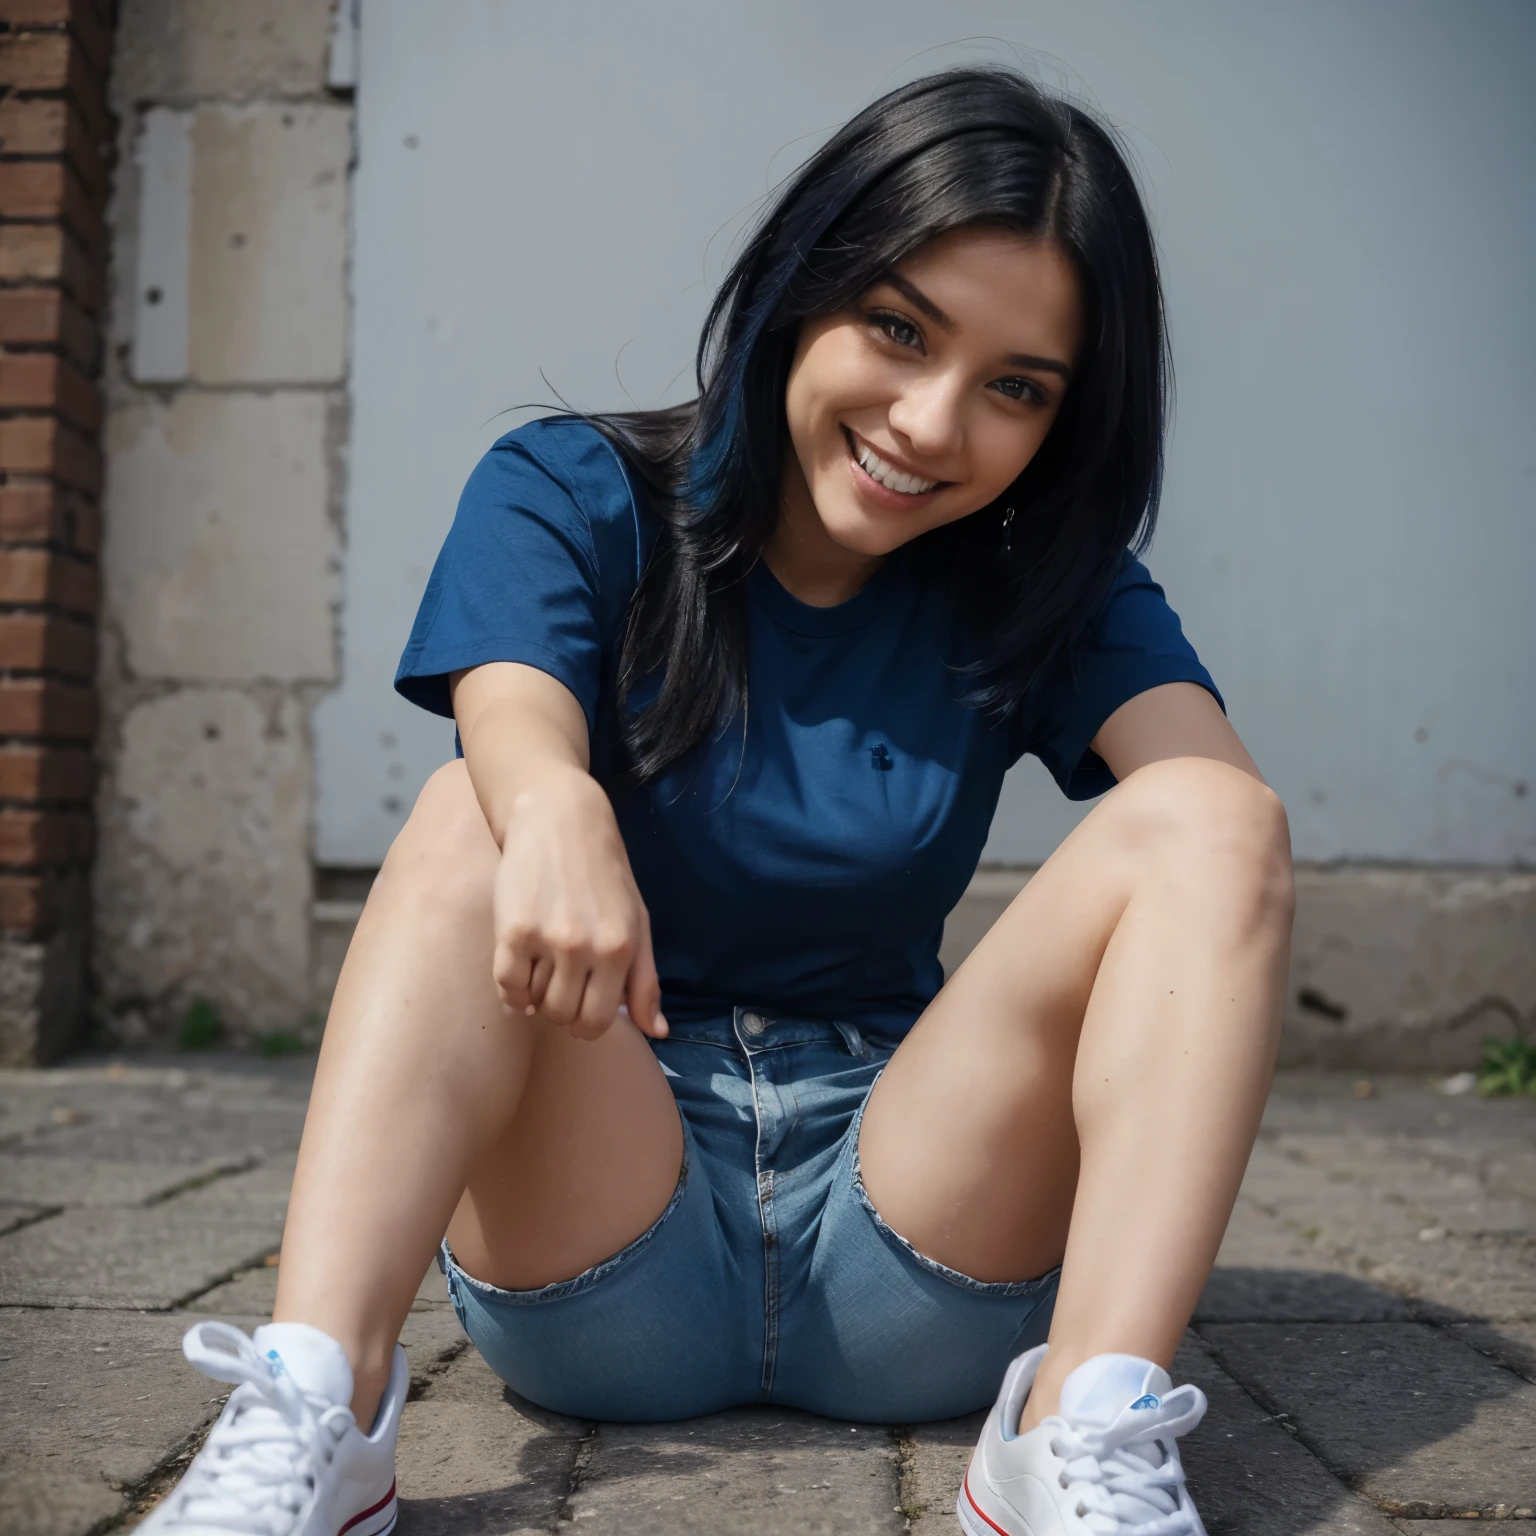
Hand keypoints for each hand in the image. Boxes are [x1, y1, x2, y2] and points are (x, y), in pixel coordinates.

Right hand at [490, 770, 667, 1041]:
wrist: (559, 819)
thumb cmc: (604, 873)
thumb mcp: (638, 922)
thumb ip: (645, 980)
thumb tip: (657, 1031)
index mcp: (622, 948)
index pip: (598, 1022)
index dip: (586, 1024)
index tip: (580, 1007)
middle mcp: (586, 948)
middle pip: (564, 1016)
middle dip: (561, 1009)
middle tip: (561, 983)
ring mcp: (547, 940)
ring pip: (534, 1003)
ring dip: (536, 996)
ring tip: (542, 968)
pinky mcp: (512, 930)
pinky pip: (506, 985)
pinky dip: (511, 990)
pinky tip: (519, 970)